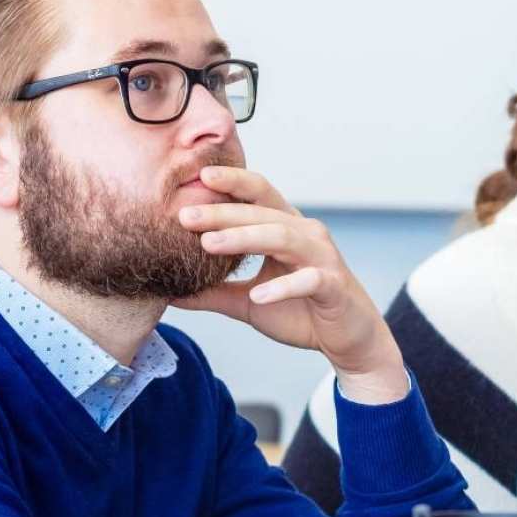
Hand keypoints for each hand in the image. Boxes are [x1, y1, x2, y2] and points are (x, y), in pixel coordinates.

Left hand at [172, 167, 406, 402]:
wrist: (347, 339)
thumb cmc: (301, 312)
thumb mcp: (249, 303)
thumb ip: (214, 292)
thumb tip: (169, 291)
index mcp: (287, 229)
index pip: (258, 195)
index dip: (232, 182)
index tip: (198, 177)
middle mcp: (306, 234)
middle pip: (262, 213)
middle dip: (222, 212)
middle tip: (185, 216)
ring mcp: (322, 258)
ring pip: (282, 237)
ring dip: (245, 238)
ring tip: (209, 245)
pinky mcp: (333, 285)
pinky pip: (308, 280)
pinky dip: (282, 287)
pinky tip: (258, 295)